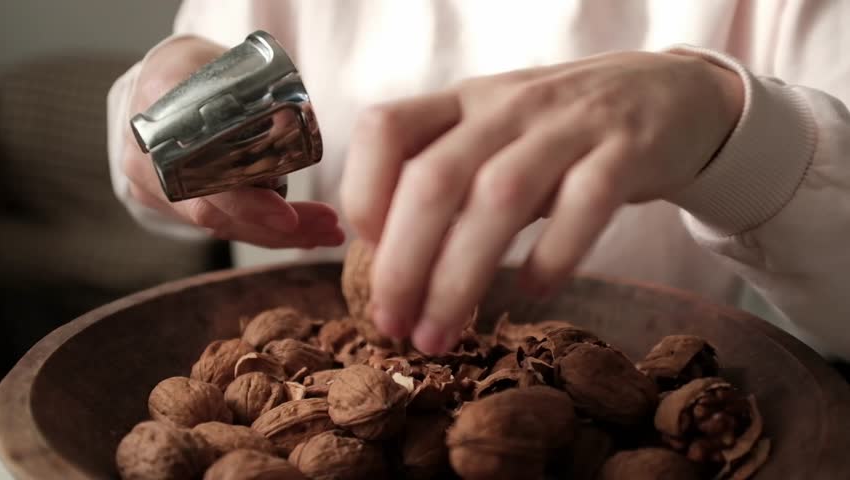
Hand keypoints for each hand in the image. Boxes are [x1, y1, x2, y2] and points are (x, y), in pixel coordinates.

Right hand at [121, 36, 343, 247]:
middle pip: (220, 217)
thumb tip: (287, 119)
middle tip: (328, 227)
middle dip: (278, 230)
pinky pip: (224, 224)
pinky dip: (265, 229)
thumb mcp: (206, 61)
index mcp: (155, 131)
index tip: (288, 217)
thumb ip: (239, 86)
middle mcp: (148, 170)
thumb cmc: (185, 67)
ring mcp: (158, 192)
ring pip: (225, 226)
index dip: (246, 205)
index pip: (203, 186)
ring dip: (280, 235)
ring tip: (328, 231)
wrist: (149, 83)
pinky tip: (306, 231)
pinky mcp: (176, 204)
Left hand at [340, 51, 742, 352]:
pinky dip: (553, 254)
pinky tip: (532, 292)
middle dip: (403, 263)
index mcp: (463, 101)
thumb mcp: (494, 138)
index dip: (364, 195)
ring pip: (501, 196)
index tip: (368, 256)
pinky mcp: (628, 150)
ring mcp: (570, 124)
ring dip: (461, 277)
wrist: (664, 95)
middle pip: (436, 178)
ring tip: (441, 334)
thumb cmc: (561, 132)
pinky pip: (586, 202)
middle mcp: (507, 106)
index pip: (387, 130)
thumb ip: (447, 183)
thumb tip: (391, 261)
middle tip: (392, 325)